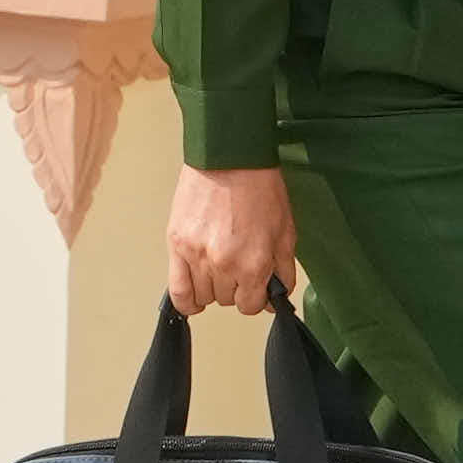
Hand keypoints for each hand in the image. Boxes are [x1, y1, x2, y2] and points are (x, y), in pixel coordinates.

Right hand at [167, 165, 299, 315]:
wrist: (230, 157)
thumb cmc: (260, 187)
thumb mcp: (285, 231)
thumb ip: (282, 270)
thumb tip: (276, 296)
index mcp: (254, 263)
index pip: (250, 305)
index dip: (254, 298)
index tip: (254, 287)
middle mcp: (224, 264)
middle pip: (226, 300)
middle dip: (234, 288)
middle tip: (237, 267)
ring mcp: (197, 255)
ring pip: (203, 296)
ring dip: (212, 288)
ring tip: (217, 269)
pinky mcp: (177, 244)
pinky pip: (177, 290)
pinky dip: (186, 301)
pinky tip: (194, 298)